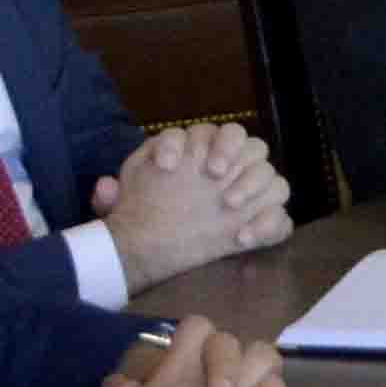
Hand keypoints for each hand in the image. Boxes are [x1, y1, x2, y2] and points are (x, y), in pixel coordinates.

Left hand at [94, 126, 294, 290]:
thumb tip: (105, 187)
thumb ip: (110, 197)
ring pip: (271, 175)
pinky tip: (242, 239)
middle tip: (213, 176)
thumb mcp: (121, 208)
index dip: (182, 144)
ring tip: (229, 205)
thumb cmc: (144, 219)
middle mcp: (231, 168)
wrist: (157, 254)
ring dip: (253, 184)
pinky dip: (267, 226)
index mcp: (198, 153)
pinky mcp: (262, 225)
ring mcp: (251, 195)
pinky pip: (281, 220)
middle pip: (246, 142)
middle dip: (231, 152)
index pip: (199, 133)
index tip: (164, 168)